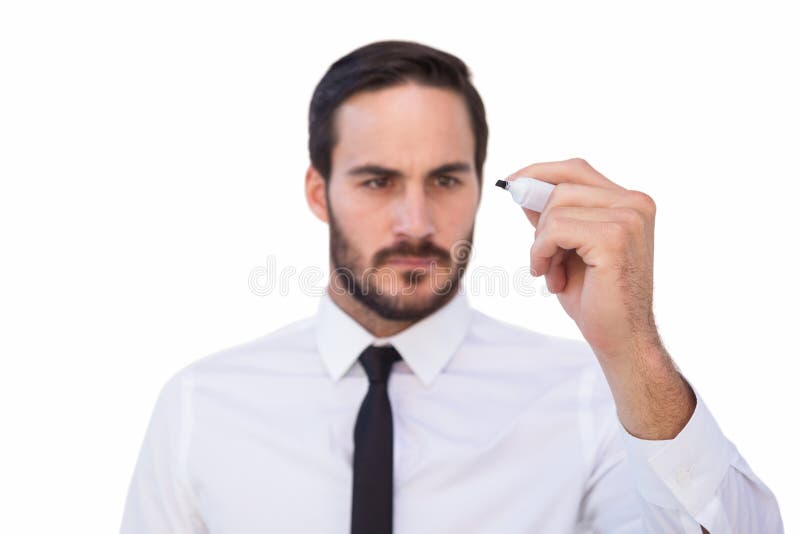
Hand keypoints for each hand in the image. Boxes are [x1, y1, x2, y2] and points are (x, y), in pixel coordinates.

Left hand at [506, 158, 659, 361]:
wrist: (621, 339)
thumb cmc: (596, 297)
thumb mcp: (567, 248)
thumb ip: (552, 215)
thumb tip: (523, 185)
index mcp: (630, 203)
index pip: (576, 169)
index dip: (539, 172)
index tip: (511, 183)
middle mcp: (635, 204)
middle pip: (561, 186)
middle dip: (540, 222)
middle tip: (544, 259)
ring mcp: (628, 218)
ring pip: (555, 208)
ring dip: (542, 244)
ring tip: (553, 272)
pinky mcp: (614, 238)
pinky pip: (554, 230)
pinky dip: (542, 253)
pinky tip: (552, 278)